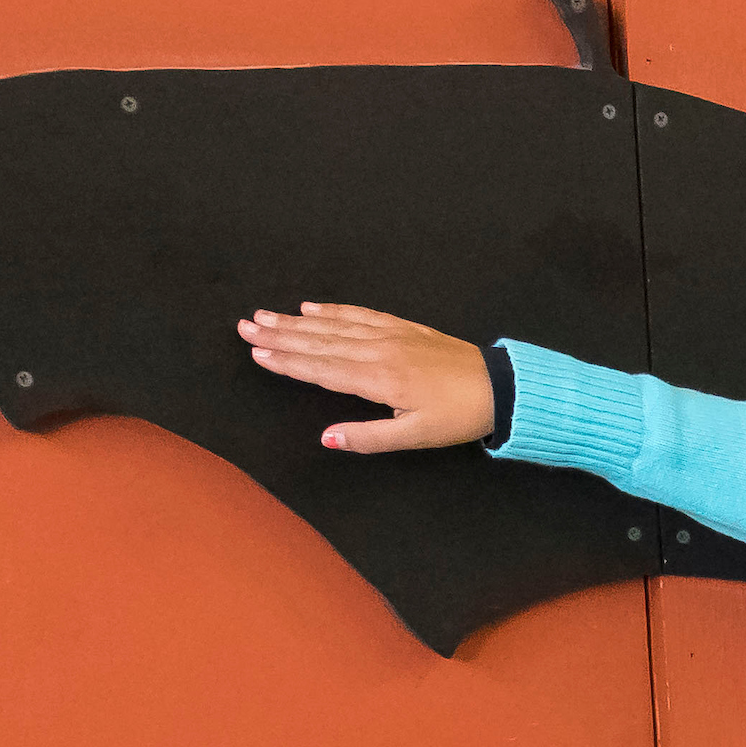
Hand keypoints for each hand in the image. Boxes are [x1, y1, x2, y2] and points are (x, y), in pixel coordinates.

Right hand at [238, 302, 494, 452]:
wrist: (500, 386)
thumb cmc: (458, 416)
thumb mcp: (414, 437)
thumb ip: (368, 437)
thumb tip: (326, 438)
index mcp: (378, 379)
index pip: (321, 369)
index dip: (287, 361)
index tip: (256, 352)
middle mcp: (379, 352)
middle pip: (320, 342)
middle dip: (280, 335)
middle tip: (245, 326)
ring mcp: (391, 336)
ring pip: (335, 326)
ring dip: (297, 321)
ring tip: (267, 316)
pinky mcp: (404, 328)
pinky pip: (361, 315)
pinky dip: (334, 311)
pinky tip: (313, 308)